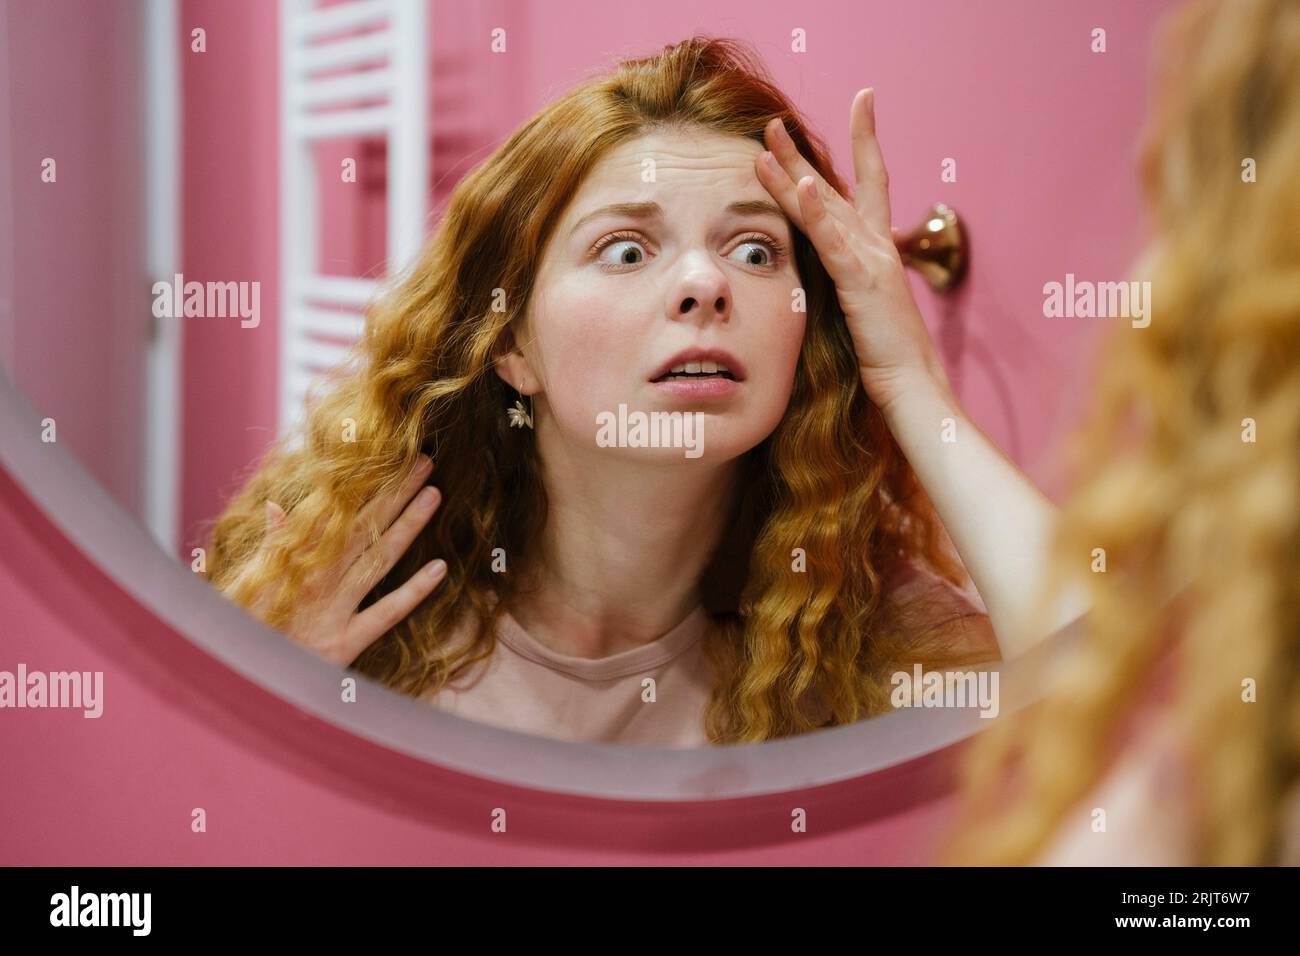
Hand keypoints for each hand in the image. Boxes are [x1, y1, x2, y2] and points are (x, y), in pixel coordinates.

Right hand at [221, 455, 447, 667]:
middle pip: (364, 526)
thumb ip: (270, 545)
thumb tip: (277, 507)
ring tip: (434, 496)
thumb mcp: (245, 582)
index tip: (389, 458)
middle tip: (424, 463)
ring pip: (379, 559)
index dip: (365, 484)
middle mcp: (318, 578)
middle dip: (395, 493)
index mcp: (294, 559)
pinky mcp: (343, 643)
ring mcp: (333, 608)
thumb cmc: (240, 627)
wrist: (233, 677)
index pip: (337, 511)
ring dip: (408, 526)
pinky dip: (413, 591)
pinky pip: (386, 613)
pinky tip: (439, 569)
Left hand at [754, 88, 951, 410]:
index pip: (869, 185)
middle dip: (803, 153)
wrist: (912, 384)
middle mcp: (876, 246)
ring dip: (794, 172)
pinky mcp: (861, 282)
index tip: (861, 102)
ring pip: (825, 207)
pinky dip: (817, 211)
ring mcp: (870, 260)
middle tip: (775, 123)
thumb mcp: (862, 309)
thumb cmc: (887, 355)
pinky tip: (802, 184)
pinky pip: (834, 241)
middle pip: (835, 187)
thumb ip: (848, 280)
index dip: (864, 143)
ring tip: (768, 142)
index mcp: (876, 251)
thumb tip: (831, 273)